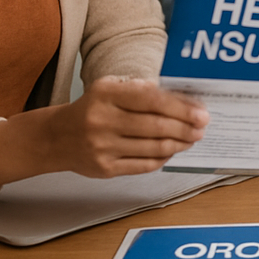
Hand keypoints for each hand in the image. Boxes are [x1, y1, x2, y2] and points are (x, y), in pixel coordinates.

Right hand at [0, 77, 208, 190]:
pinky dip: (163, 158)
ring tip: (191, 138)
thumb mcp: (112, 89)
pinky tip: (172, 150)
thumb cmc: (93, 108)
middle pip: (156, 126)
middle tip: (202, 127)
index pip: (152, 100)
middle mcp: (102, 120)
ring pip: (153, 148)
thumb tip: (185, 101)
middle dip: (185, 128)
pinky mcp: (104, 169)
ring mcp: (102, 147)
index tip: (201, 112)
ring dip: (179, 143)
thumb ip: (144, 92)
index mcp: (106, 94)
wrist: (56, 137)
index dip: (181, 107)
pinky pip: (143, 165)